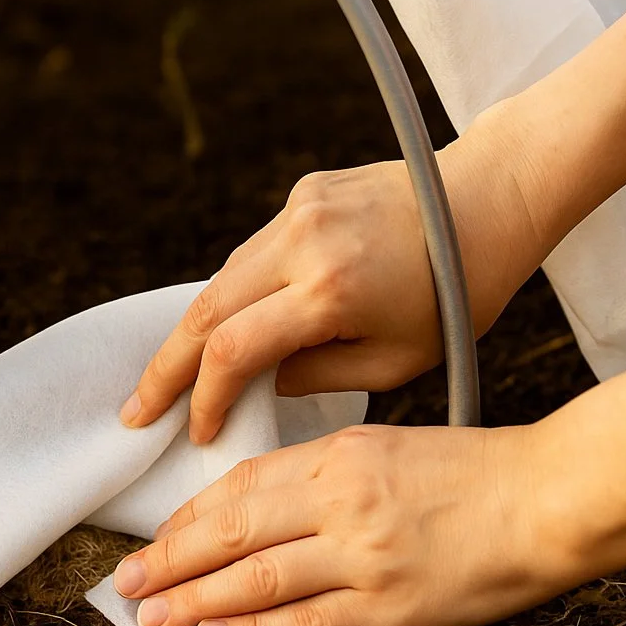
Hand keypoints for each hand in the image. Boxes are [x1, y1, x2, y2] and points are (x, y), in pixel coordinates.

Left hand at [112, 424, 580, 625]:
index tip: (159, 537)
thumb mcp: (388, 450)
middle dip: (172, 559)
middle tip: (129, 581)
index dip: (190, 516)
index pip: (241, 486)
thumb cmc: (477, 472)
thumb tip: (261, 513)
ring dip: (197, 603)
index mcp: (339, 456)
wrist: (553, 498)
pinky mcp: (391, 608)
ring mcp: (365, 557)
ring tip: (154, 618)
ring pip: (256, 580)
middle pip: (232, 531)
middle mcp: (342, 502)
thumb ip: (325, 477)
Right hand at [122, 116, 546, 442]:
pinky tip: (233, 323)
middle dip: (166, 367)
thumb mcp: (398, 360)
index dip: (205, 397)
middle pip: (206, 309)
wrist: (489, 198)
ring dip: (197, 328)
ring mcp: (299, 210)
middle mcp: (303, 242)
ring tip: (174, 376)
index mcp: (331, 290)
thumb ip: (320, 376)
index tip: (196, 433)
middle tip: (136, 410)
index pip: (235, 349)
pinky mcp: (303, 192)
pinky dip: (238, 291)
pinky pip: (254, 252)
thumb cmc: (458, 294)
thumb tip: (259, 381)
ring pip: (224, 278)